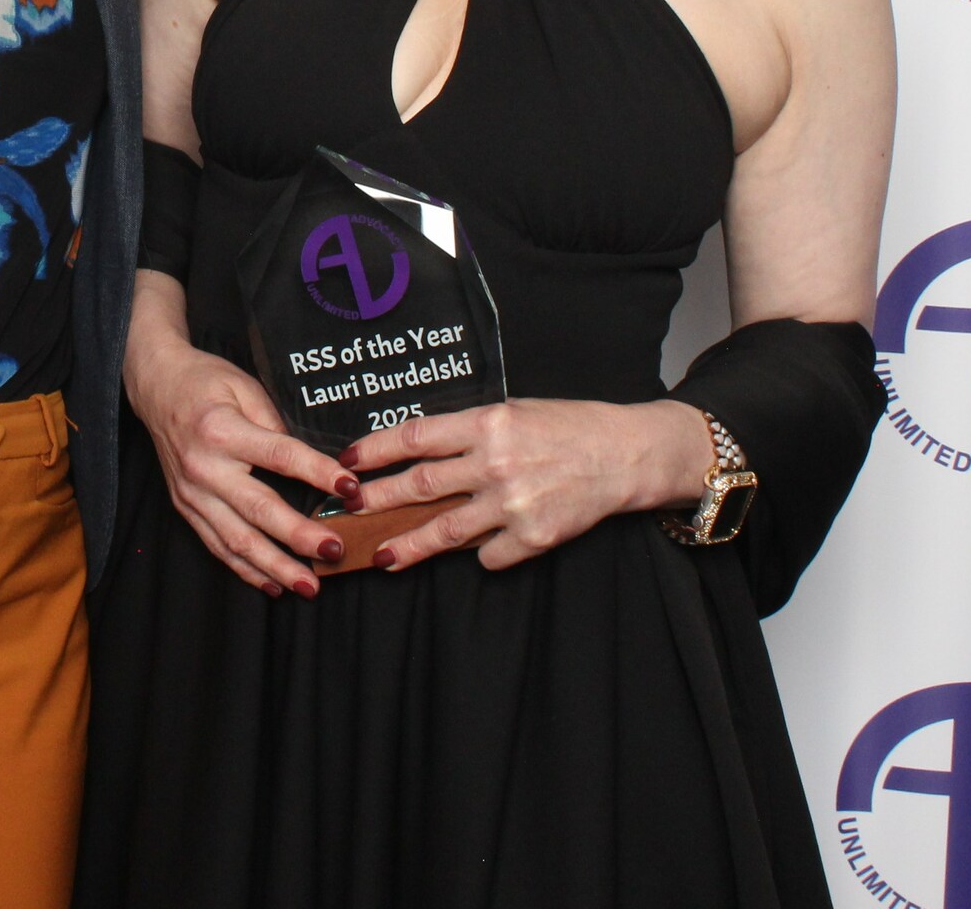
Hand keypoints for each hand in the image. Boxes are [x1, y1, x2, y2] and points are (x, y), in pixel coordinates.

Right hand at [127, 327, 363, 597]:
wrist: (156, 386)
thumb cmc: (205, 382)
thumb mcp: (245, 386)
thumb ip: (276, 425)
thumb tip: (309, 466)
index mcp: (222, 431)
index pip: (280, 456)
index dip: (318, 473)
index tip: (351, 489)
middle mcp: (205, 467)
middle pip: (259, 510)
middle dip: (300, 536)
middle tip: (335, 551)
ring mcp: (192, 494)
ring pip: (237, 540)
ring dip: (275, 567)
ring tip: (308, 585)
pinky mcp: (185, 508)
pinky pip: (217, 546)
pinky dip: (245, 570)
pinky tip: (273, 585)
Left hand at [340, 398, 713, 572]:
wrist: (623, 456)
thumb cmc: (566, 428)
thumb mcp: (512, 413)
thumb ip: (467, 433)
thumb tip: (416, 455)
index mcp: (487, 423)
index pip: (415, 437)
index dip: (376, 451)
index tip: (348, 462)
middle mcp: (495, 463)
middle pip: (419, 486)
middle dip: (377, 500)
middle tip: (347, 512)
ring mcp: (512, 504)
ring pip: (443, 530)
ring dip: (407, 545)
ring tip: (381, 556)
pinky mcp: (532, 537)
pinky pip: (488, 555)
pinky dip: (480, 553)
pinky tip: (481, 546)